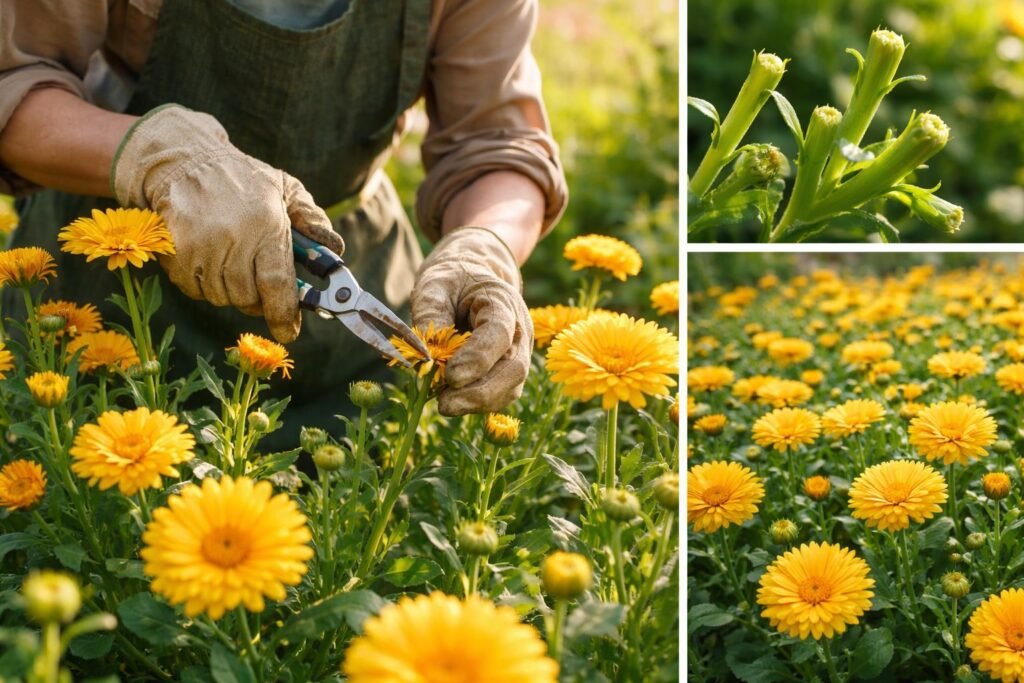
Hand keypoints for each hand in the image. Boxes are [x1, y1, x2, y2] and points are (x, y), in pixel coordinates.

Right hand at [112, 105, 344, 342]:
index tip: (289, 332)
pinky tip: (208, 258)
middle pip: (248, 297)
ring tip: (232, 260)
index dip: (284, 314)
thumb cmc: (243, 179)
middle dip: (257, 299)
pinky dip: (203, 284)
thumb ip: (312, 219)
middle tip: (257, 281)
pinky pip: (195, 290)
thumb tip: (334, 250)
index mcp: (267, 224)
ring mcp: (201, 246)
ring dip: (230, 290)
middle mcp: (234, 238)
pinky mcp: (175, 253)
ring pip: (221, 297)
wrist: (185, 161)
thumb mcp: (285, 188)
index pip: (277, 283)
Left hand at [411, 226, 532, 415]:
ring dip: (478, 403)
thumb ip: (430, 311)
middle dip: (481, 392)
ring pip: (511, 388)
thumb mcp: (435, 284)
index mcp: (503, 301)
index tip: (450, 377)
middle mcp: (519, 330)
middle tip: (445, 404)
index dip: (477, 358)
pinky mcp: (508, 371)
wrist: (471, 279)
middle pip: (514, 369)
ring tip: (444, 405)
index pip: (498, 334)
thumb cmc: (452, 281)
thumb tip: (426, 351)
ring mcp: (518, 353)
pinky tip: (452, 402)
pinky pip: (500, 395)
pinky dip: (477, 404)